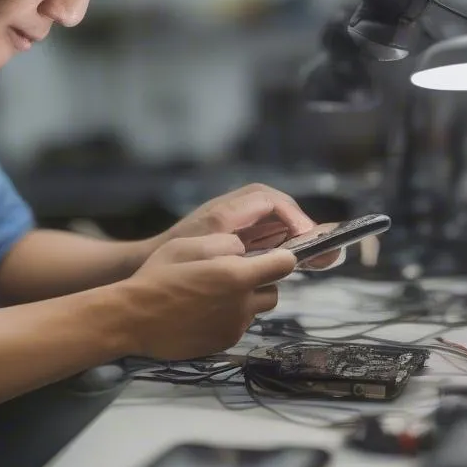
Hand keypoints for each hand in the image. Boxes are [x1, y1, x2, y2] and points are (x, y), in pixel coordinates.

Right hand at [124, 235, 296, 359]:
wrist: (134, 319)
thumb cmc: (158, 276)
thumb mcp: (189, 245)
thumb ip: (224, 244)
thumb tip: (243, 251)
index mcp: (238, 276)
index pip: (284, 265)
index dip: (280, 258)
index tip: (269, 256)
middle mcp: (242, 305)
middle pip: (273, 291)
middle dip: (261, 281)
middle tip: (233, 273)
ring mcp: (234, 327)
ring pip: (255, 310)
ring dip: (245, 300)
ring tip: (214, 293)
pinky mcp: (224, 343)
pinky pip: (238, 325)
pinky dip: (230, 316)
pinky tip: (203, 311)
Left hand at [152, 183, 343, 271]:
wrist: (143, 266)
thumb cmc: (173, 261)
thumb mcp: (210, 257)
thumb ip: (243, 256)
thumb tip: (283, 258)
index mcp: (225, 211)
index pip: (269, 200)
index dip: (292, 216)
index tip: (306, 237)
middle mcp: (232, 212)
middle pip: (277, 206)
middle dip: (302, 223)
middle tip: (323, 245)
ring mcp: (233, 223)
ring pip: (274, 220)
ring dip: (297, 234)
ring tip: (320, 254)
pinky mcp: (232, 237)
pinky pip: (265, 234)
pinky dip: (283, 244)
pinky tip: (294, 261)